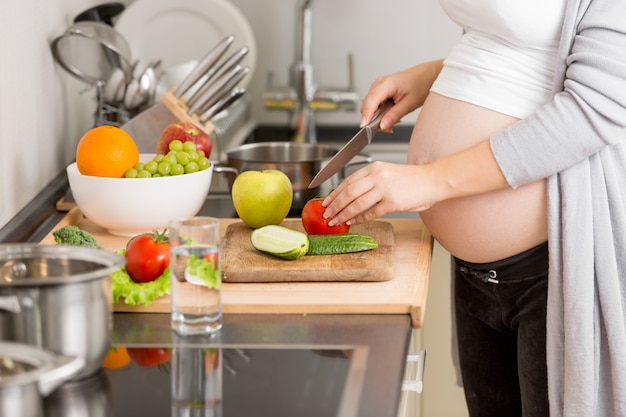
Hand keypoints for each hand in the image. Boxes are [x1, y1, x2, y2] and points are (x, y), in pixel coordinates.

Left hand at [322, 161, 440, 225]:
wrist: (432, 180)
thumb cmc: (411, 179)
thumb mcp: (387, 173)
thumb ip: (370, 182)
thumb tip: (350, 198)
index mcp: (374, 168)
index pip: (347, 181)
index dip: (334, 193)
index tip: (326, 202)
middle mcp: (377, 176)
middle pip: (348, 192)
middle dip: (335, 205)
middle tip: (327, 214)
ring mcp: (385, 189)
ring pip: (357, 203)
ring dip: (344, 214)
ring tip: (336, 221)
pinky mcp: (393, 202)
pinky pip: (371, 212)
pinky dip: (360, 219)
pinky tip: (353, 223)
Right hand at [360, 60, 443, 130]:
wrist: (427, 75)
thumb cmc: (421, 84)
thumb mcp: (410, 103)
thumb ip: (394, 115)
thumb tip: (382, 126)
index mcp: (387, 83)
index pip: (371, 101)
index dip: (366, 115)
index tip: (364, 127)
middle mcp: (379, 83)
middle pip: (367, 105)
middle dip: (373, 119)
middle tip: (387, 128)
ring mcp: (378, 85)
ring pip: (369, 105)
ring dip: (376, 116)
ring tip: (392, 120)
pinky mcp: (379, 89)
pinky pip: (373, 103)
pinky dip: (379, 112)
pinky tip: (389, 114)